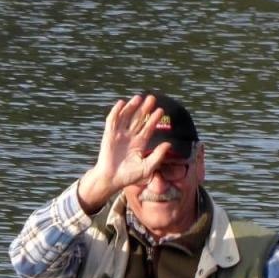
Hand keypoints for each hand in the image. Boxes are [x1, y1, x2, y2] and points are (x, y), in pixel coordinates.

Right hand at [77, 95, 176, 212]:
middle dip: (145, 109)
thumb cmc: (129, 176)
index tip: (161, 110)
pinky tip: (122, 103)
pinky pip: (113, 121)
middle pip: (138, 119)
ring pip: (126, 117)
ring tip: (139, 98)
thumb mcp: (147, 167)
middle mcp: (130, 137)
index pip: (148, 128)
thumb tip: (169, 144)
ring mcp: (119, 135)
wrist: (111, 179)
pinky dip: (116, 111)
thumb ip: (158, 155)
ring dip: (132, 107)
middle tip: (152, 98)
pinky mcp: (109, 135)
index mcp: (139, 143)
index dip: (154, 119)